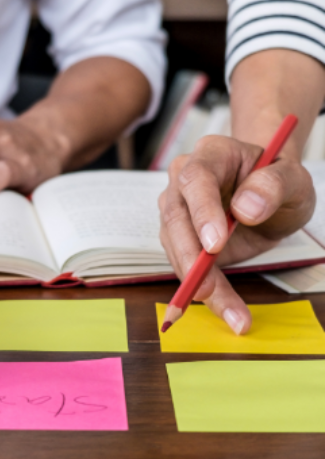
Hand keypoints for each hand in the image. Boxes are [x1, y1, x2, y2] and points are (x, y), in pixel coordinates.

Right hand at [159, 135, 315, 334]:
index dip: (202, 212)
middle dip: (190, 257)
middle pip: (175, 216)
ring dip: (196, 281)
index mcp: (211, 154)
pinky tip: (226, 308)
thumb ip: (274, 186)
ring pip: (174, 244)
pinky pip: (183, 261)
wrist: (267, 194)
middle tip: (207, 289)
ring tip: (231, 313)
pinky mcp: (178, 234)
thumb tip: (245, 210)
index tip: (215, 245)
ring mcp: (177, 206)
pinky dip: (202, 288)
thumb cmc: (277, 180)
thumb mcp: (293, 179)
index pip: (196, 179)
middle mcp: (183, 178)